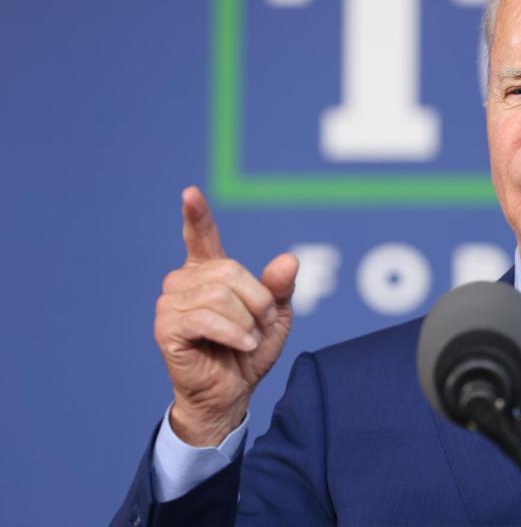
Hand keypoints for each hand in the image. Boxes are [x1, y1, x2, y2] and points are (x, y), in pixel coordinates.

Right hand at [154, 186, 298, 445]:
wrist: (233, 393)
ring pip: (219, 295)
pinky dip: (234, 333)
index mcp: (208, 273)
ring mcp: (171, 304)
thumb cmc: (249, 351)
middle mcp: (184, 282)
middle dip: (256, 302)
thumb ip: (279, 287)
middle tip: (259, 327)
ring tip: (247, 340)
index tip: (190, 193)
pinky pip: (206, 318)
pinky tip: (242, 346)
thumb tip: (288, 260)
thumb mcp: (276, 316)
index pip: (201, 238)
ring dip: (246, 322)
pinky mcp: (167, 328)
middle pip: (229, 271)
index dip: (196, 216)